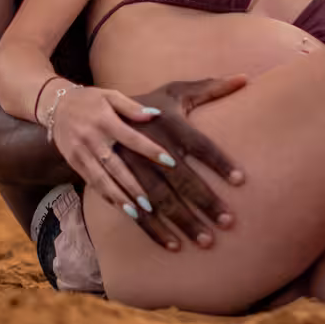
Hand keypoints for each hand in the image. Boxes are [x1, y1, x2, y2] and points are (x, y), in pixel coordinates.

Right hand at [125, 77, 250, 249]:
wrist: (78, 107)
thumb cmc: (143, 102)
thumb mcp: (173, 91)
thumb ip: (210, 88)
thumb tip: (246, 79)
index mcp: (166, 122)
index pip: (199, 144)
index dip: (220, 161)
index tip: (242, 181)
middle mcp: (146, 144)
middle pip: (181, 179)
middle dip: (204, 202)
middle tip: (228, 223)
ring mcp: (125, 164)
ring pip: (158, 199)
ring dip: (181, 222)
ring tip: (203, 241)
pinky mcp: (108, 179)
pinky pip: (131, 209)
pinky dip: (151, 228)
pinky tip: (170, 245)